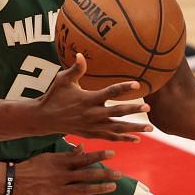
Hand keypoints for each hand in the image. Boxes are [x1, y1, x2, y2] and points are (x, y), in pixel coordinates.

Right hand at [11, 145, 120, 194]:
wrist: (13, 180)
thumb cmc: (32, 166)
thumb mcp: (49, 157)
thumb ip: (67, 154)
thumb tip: (82, 147)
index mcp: (61, 163)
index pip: (83, 159)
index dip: (98, 156)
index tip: (112, 153)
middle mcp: (61, 176)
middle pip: (86, 174)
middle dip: (104, 173)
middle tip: (119, 174)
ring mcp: (57, 190)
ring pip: (82, 190)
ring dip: (98, 189)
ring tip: (112, 187)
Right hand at [38, 53, 152, 141]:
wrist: (45, 118)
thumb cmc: (54, 96)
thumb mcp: (62, 80)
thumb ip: (75, 69)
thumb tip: (81, 54)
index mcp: (88, 99)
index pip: (109, 92)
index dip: (123, 88)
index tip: (137, 84)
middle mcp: (92, 114)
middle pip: (117, 113)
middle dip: (133, 110)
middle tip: (148, 107)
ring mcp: (93, 126)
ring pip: (117, 128)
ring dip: (134, 129)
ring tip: (150, 128)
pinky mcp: (92, 134)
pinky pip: (110, 137)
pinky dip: (123, 139)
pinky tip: (136, 139)